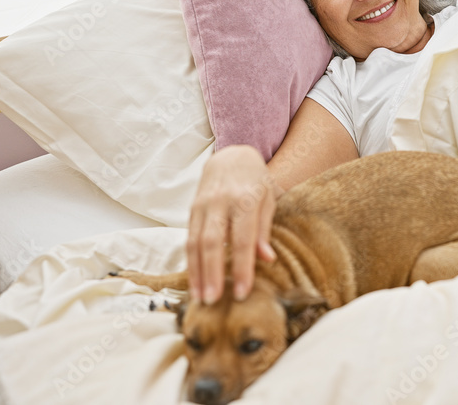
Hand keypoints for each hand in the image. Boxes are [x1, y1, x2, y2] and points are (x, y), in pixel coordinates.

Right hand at [187, 145, 278, 303]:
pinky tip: (194, 281)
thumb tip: (267, 259)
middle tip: (213, 301)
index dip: (242, 268)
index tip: (243, 293)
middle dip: (212, 274)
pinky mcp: (192, 210)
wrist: (231, 156)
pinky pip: (188, 239)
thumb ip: (264, 229)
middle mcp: (220, 203)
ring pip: (195, 243)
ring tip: (199, 298)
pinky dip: (190, 263)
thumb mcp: (268, 199)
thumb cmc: (256, 182)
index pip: (243, 239)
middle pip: (212, 242)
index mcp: (245, 200)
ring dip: (196, 273)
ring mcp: (202, 206)